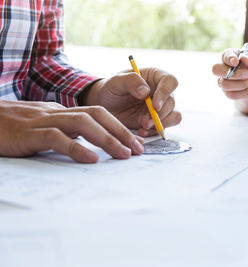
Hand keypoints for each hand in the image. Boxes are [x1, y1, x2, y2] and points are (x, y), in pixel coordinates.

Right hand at [0, 100, 144, 162]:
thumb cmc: (14, 128)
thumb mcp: (44, 128)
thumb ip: (66, 134)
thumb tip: (90, 147)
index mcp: (63, 111)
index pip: (98, 114)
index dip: (119, 127)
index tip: (136, 143)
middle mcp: (57, 112)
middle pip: (96, 115)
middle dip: (121, 131)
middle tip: (138, 149)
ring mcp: (43, 120)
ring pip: (81, 123)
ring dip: (106, 139)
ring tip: (123, 154)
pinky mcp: (29, 133)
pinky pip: (56, 138)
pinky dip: (76, 148)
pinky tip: (91, 159)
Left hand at [80, 68, 181, 136]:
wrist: (106, 106)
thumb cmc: (112, 89)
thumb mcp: (116, 81)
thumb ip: (131, 81)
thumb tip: (146, 91)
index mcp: (155, 77)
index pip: (170, 81)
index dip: (165, 93)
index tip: (154, 105)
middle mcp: (161, 92)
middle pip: (171, 102)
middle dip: (160, 114)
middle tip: (145, 122)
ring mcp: (161, 108)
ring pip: (173, 116)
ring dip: (160, 124)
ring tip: (143, 127)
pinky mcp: (157, 121)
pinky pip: (164, 128)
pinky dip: (154, 132)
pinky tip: (142, 131)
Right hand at [212, 48, 247, 113]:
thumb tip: (243, 58)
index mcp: (230, 56)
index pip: (224, 55)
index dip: (229, 58)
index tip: (236, 62)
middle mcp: (222, 68)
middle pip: (216, 70)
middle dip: (233, 74)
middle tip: (247, 74)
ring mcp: (222, 80)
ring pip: (224, 84)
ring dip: (241, 84)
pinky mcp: (226, 92)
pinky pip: (231, 95)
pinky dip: (244, 92)